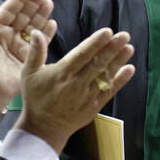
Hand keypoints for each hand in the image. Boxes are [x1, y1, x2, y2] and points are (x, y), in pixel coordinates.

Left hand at [0, 0, 56, 112]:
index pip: (9, 10)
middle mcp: (9, 37)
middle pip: (24, 16)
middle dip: (34, 3)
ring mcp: (21, 47)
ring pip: (34, 26)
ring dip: (42, 14)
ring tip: (49, 2)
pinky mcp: (31, 57)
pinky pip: (41, 42)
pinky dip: (47, 32)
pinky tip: (52, 22)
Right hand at [14, 27, 134, 152]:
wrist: (44, 127)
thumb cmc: (36, 98)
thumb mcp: (29, 74)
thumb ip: (35, 52)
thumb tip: (36, 32)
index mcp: (62, 73)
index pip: (82, 54)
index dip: (96, 43)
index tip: (107, 32)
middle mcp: (77, 83)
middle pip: (98, 62)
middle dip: (112, 48)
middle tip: (124, 35)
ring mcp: (88, 95)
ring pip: (106, 75)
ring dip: (119, 61)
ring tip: (129, 48)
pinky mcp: (95, 105)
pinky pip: (110, 91)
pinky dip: (121, 80)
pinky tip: (129, 69)